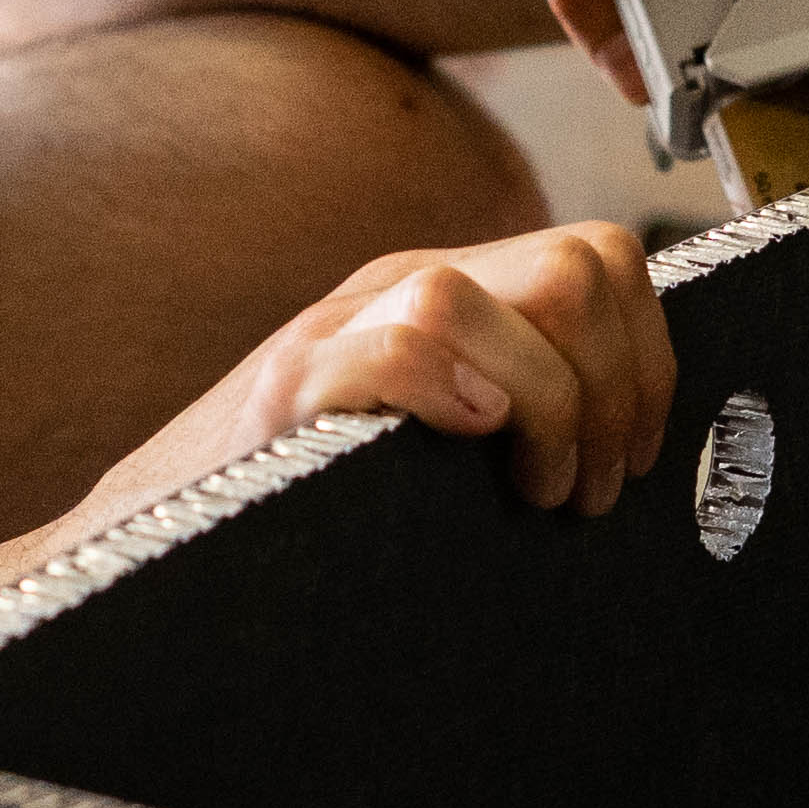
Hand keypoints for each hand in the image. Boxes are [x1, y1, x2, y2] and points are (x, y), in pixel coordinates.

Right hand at [97, 220, 680, 519]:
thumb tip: (640, 448)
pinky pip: (403, 342)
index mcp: (447, 296)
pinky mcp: (290, 386)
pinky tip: (463, 451)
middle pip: (578, 265)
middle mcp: (397, 290)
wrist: (160, 547)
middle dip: (618, 389)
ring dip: (550, 406)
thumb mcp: (437, 443)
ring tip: (538, 492)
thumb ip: (520, 412)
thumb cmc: (316, 512)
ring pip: (491, 295)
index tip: (634, 454)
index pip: (602, 260)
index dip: (648, 359)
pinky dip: (454, 392)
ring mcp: (338, 329)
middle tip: (588, 486)